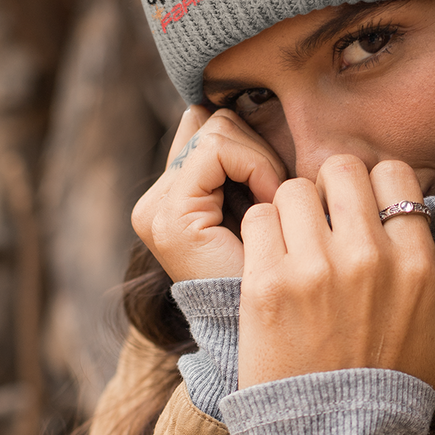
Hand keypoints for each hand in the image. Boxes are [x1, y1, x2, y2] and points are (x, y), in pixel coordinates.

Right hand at [131, 105, 285, 281]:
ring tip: (272, 206)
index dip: (248, 143)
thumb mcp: (263, 204)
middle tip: (276, 195)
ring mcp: (155, 210)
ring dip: (260, 159)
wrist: (275, 331)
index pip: (205, 126)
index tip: (273, 184)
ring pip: (215, 128)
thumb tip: (243, 103)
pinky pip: (217, 150)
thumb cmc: (282, 268)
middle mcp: (152, 203)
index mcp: (169, 199)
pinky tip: (268, 205)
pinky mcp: (168, 217)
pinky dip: (255, 167)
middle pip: (211, 121)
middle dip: (255, 149)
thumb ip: (243, 161)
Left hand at [237, 156, 434, 389]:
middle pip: (340, 169)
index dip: (373, 184)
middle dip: (329, 188)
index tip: (359, 209)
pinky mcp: (266, 283)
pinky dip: (261, 232)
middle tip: (321, 219)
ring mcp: (314, 267)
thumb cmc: (390, 391)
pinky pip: (258, 219)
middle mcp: (368, 255)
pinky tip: (268, 261)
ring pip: (293, 189)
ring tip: (291, 244)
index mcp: (415, 263)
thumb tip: (431, 245)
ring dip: (291, 211)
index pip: (392, 174)